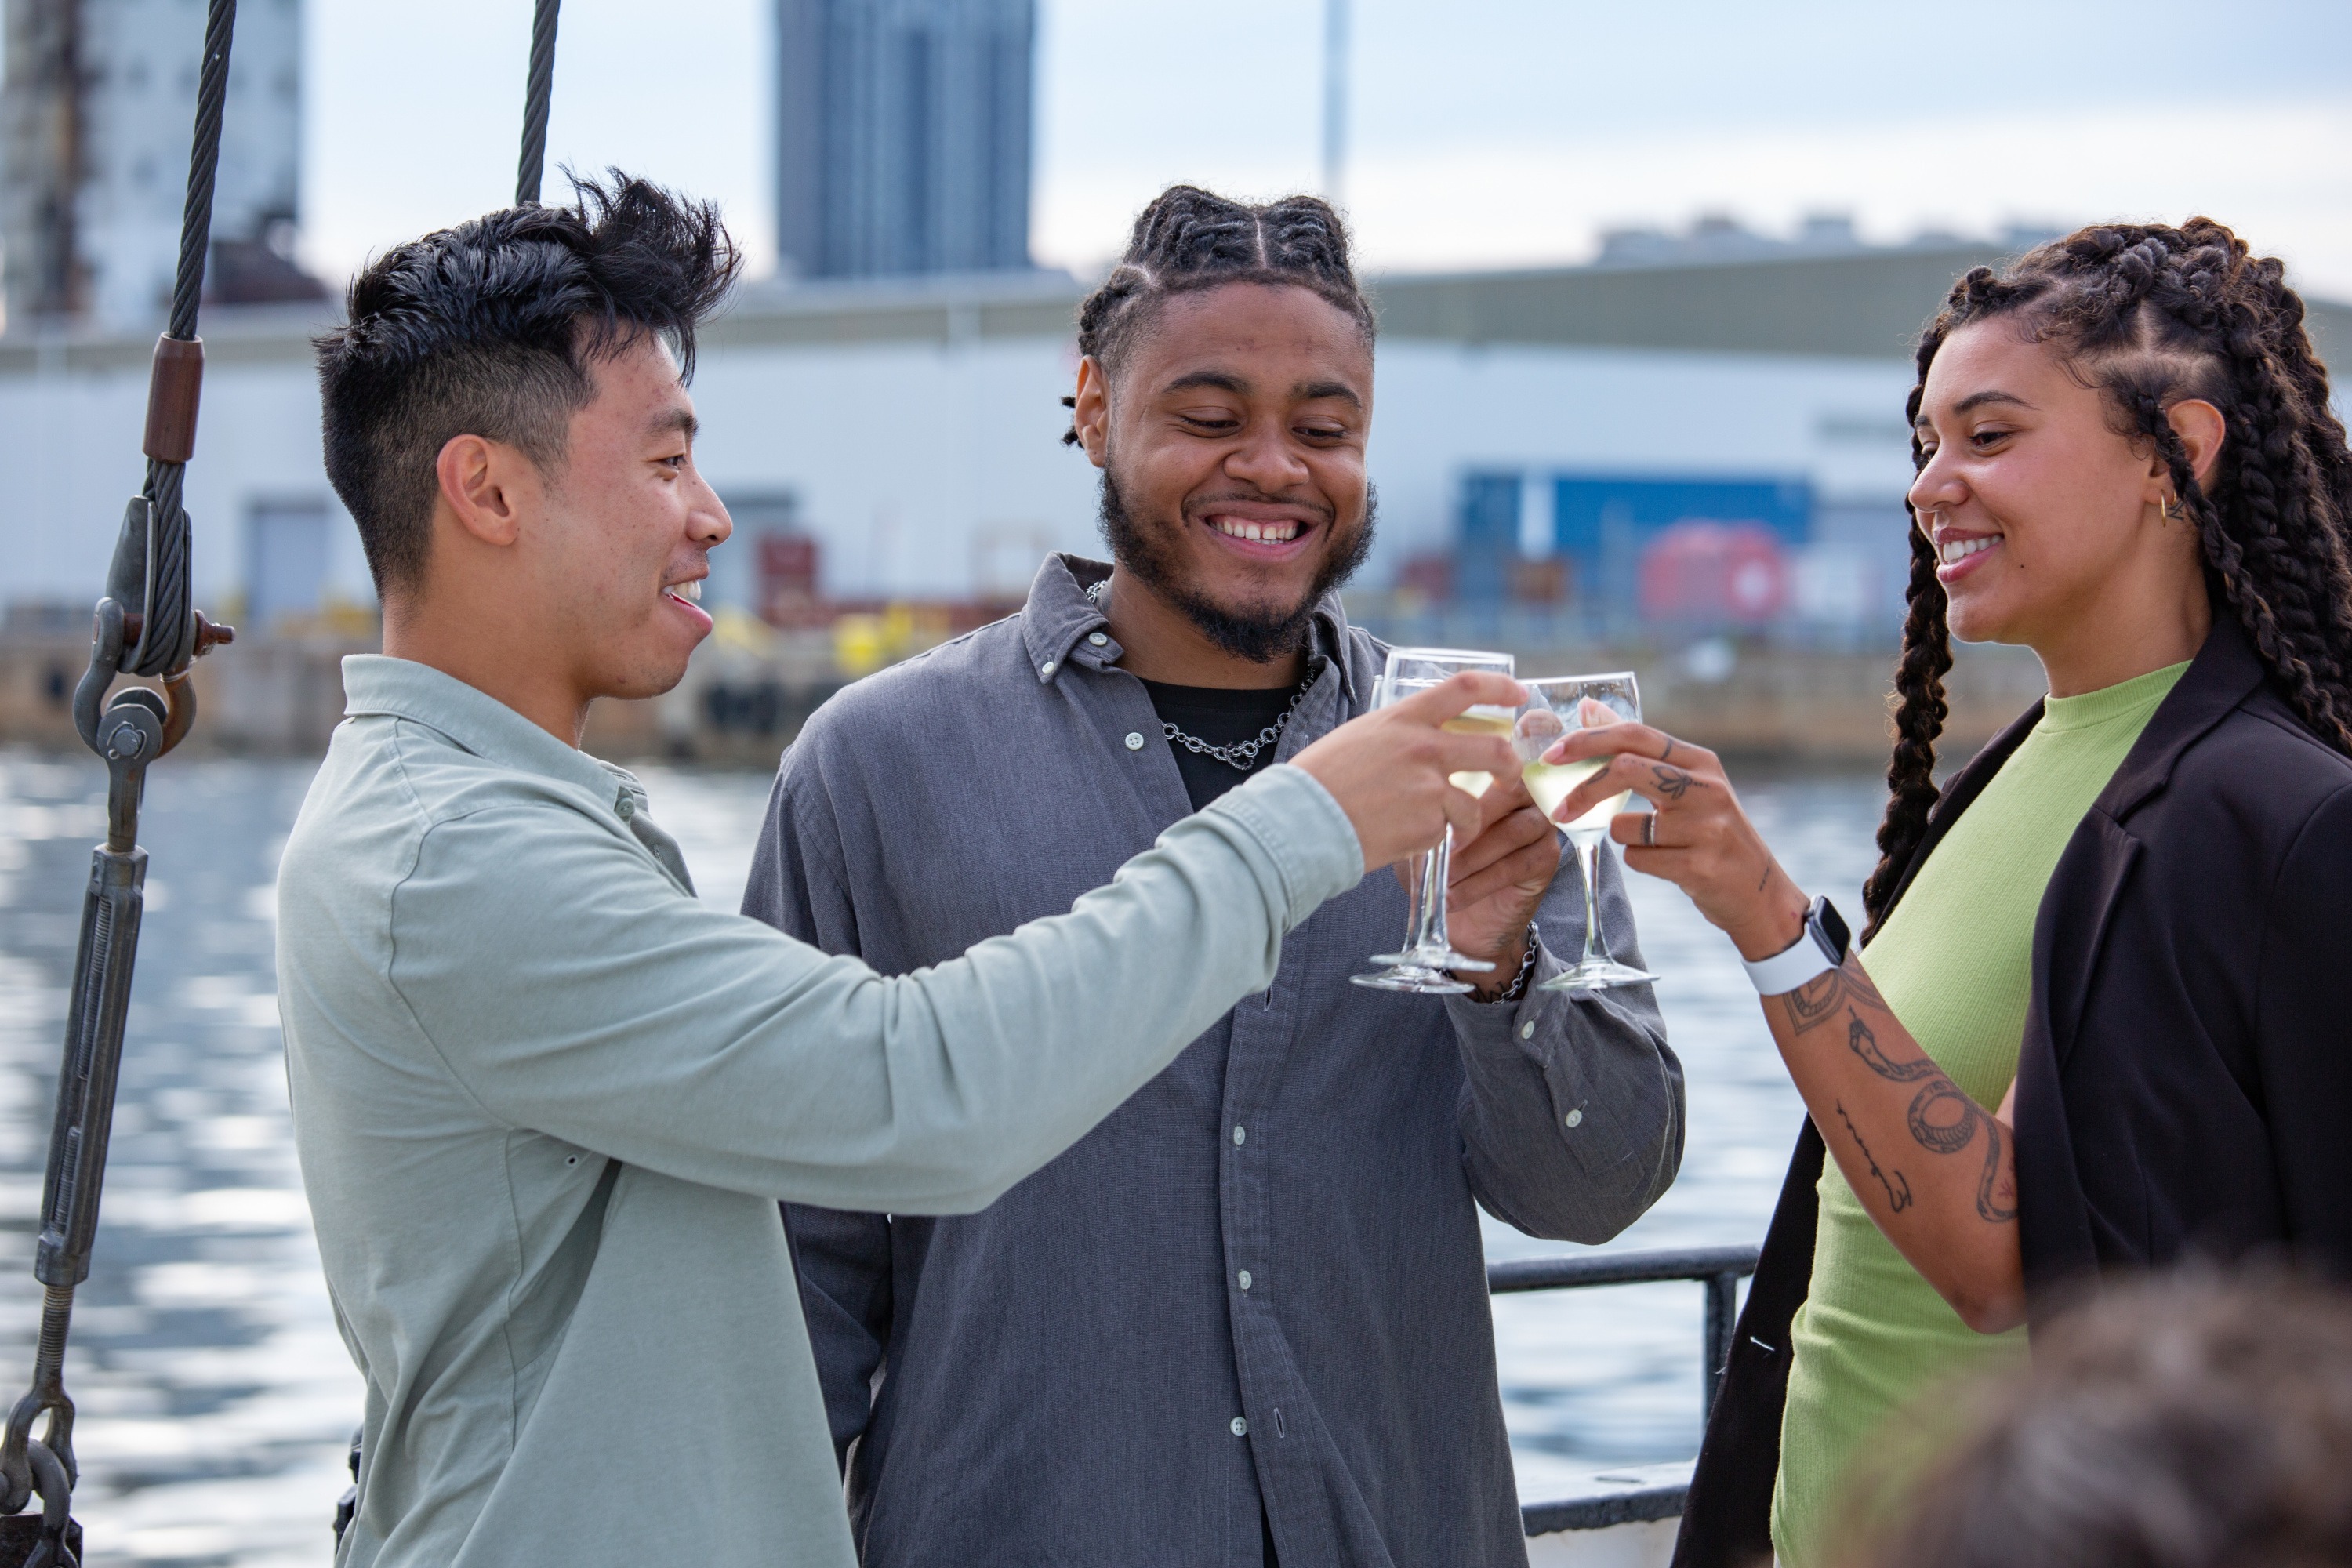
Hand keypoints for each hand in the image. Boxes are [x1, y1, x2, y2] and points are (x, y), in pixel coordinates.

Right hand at [1293, 672, 1524, 873]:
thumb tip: (1418, 741)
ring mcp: (1429, 788)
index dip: (1499, 689)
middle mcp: (1424, 748)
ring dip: (1468, 821)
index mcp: (1404, 718)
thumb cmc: (1319, 779)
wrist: (1302, 820)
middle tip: (1509, 777)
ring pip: (1473, 805)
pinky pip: (1443, 833)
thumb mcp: (1358, 737)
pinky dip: (1429, 840)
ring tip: (1450, 831)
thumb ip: (1396, 735)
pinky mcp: (1427, 825)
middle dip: (1510, 766)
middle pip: (1494, 749)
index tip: (1518, 695)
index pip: (1465, 688)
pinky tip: (1401, 839)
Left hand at [1442, 772, 1558, 991]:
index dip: (1473, 774)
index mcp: (1493, 782)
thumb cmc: (1439, 872)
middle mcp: (1523, 799)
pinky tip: (1456, 896)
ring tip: (1445, 877)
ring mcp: (1540, 828)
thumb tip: (1418, 800)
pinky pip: (1518, 863)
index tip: (1440, 799)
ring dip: (1474, 856)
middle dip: (1472, 818)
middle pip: (1510, 790)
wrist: (1460, 925)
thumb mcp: (1421, 839)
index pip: (1493, 761)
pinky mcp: (1546, 859)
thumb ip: (1423, 814)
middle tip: (1442, 845)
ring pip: (1514, 830)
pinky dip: (1482, 881)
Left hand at [1546, 723, 1808, 960]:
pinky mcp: (1700, 866)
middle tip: (1559, 808)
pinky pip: (1638, 860)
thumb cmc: (1710, 833)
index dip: (1587, 740)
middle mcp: (1707, 788)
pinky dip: (1641, 863)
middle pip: (1626, 769)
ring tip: (1658, 846)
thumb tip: (1588, 708)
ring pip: (1626, 826)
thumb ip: (1639, 752)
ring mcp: (1707, 827)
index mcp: (1700, 761)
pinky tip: (1671, 865)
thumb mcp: (1685, 785)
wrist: (1759, 893)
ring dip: (1624, 839)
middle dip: (1585, 788)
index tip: (1552, 754)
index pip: (1634, 734)